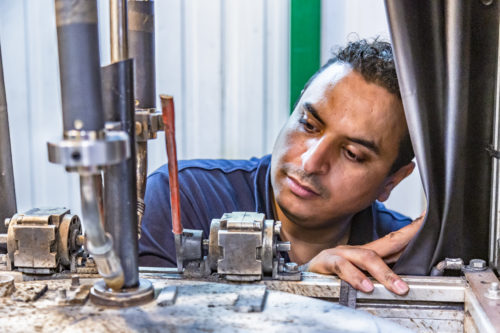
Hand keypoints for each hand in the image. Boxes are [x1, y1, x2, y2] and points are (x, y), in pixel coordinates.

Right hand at [305, 211, 424, 294]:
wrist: (304, 277)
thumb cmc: (332, 276)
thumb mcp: (357, 275)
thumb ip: (376, 275)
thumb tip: (403, 280)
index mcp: (365, 252)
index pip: (393, 239)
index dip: (411, 230)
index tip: (427, 220)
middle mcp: (355, 250)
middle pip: (385, 244)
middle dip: (406, 242)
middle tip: (428, 249)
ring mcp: (341, 254)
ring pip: (366, 257)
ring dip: (384, 273)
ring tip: (398, 287)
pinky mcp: (327, 262)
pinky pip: (343, 268)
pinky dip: (355, 277)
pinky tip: (364, 286)